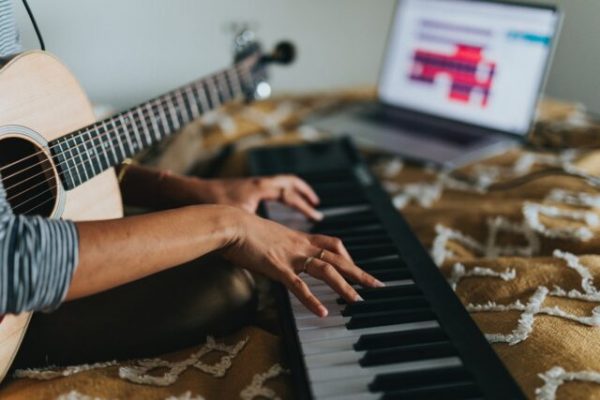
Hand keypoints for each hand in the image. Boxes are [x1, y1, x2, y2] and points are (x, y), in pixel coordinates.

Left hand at [189, 175, 322, 220]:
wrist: (188, 193)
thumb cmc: (210, 203)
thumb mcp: (237, 218)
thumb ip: (253, 229)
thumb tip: (266, 243)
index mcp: (259, 188)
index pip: (289, 194)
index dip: (303, 206)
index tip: (315, 215)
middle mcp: (257, 183)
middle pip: (288, 181)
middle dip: (303, 192)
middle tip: (314, 203)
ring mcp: (249, 184)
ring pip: (277, 183)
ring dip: (291, 191)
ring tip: (300, 202)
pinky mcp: (241, 189)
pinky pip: (267, 189)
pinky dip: (276, 195)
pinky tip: (274, 207)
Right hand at [222, 210, 383, 316]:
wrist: (230, 222)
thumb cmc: (242, 229)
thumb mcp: (266, 235)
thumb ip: (276, 245)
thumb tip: (274, 253)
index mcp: (298, 238)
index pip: (332, 244)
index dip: (347, 256)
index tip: (356, 267)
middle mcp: (299, 245)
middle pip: (337, 258)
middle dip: (359, 272)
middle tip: (376, 285)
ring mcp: (290, 256)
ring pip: (325, 270)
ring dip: (344, 286)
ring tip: (358, 301)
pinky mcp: (277, 266)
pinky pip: (298, 285)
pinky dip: (312, 299)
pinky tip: (322, 312)